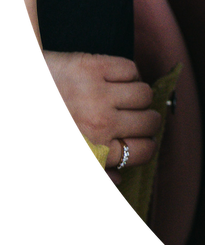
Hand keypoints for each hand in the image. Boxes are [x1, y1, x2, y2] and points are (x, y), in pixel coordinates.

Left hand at [43, 52, 160, 184]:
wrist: (2, 98)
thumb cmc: (38, 124)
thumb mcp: (66, 158)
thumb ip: (92, 170)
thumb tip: (116, 178)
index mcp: (93, 150)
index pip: (142, 152)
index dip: (146, 147)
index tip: (141, 141)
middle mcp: (101, 123)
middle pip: (150, 121)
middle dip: (147, 122)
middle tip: (136, 119)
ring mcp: (99, 93)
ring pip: (144, 94)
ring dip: (137, 97)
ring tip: (125, 98)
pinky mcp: (93, 66)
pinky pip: (130, 68)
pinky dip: (127, 73)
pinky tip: (115, 79)